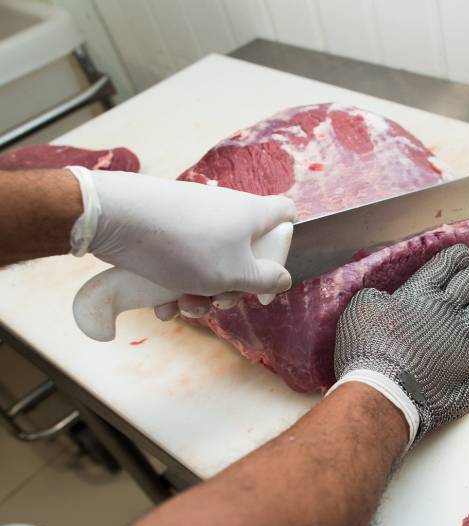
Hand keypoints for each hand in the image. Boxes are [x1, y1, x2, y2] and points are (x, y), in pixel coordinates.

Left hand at [67, 167, 295, 316]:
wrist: (118, 219)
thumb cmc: (187, 246)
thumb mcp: (236, 274)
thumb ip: (266, 280)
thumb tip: (284, 279)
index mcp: (253, 215)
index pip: (287, 214)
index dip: (287, 241)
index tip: (273, 271)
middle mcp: (227, 212)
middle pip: (246, 253)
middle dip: (233, 286)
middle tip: (219, 301)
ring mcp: (195, 220)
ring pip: (211, 264)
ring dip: (201, 294)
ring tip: (182, 306)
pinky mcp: (167, 230)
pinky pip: (182, 263)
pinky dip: (175, 286)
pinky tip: (161, 305)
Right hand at [332, 244, 468, 445]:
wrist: (385, 391)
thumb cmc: (366, 352)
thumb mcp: (359, 312)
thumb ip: (375, 297)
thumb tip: (383, 296)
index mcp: (418, 294)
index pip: (442, 267)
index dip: (454, 257)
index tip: (463, 252)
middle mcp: (445, 308)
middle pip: (468, 281)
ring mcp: (463, 334)